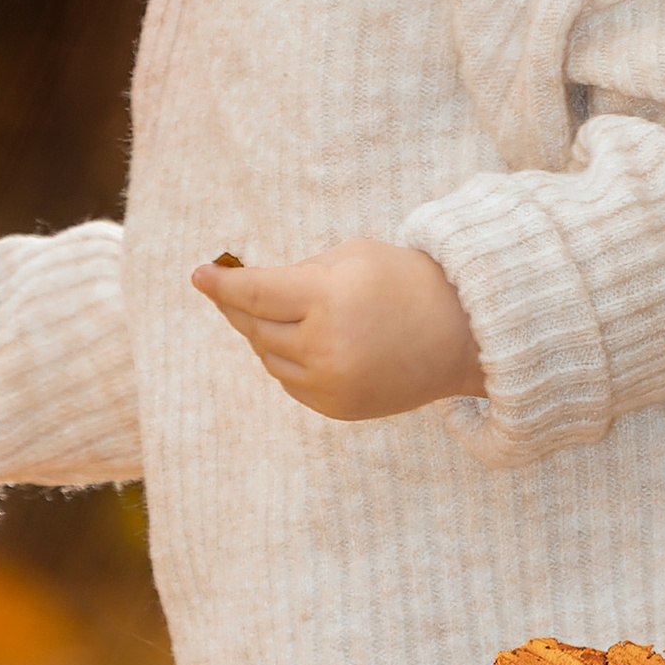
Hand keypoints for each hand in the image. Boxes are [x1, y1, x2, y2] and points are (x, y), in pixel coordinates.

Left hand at [191, 240, 484, 422]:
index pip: (255, 293)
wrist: (465, 335)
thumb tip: (249, 288)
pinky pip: (290, 382)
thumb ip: (298, 272)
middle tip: (227, 290)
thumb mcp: (353, 257)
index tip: (199, 274)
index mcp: (328, 299)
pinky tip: (302, 342)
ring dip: (264, 334)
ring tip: (279, 313)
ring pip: (269, 357)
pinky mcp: (338, 408)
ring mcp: (331, 383)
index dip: (222, 285)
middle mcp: (325, 346)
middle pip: (255, 327)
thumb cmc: (407, 282)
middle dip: (237, 306)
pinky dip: (287, 361)